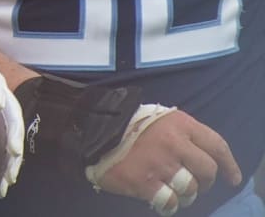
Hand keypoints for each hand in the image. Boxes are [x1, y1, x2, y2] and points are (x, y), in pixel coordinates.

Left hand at [0, 35, 23, 196]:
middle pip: (11, 111)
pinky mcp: (1, 117)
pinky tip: (1, 181)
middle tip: (11, 151)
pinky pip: (7, 138)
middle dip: (13, 132)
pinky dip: (6, 158)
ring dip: (14, 154)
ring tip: (8, 179)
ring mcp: (2, 103)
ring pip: (14, 130)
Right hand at [85, 108, 240, 215]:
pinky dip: (169, 204)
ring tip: (174, 190)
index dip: (229, 164)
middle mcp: (173, 142)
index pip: (216, 145)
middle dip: (205, 181)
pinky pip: (169, 202)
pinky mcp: (143, 182)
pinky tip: (160, 198)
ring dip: (186, 194)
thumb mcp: (159, 118)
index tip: (232, 178)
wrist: (91, 131)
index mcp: (179, 123)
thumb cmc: (130, 126)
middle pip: (207, 171)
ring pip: (190, 189)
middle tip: (194, 183)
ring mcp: (158, 164)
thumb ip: (182, 133)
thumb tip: (206, 156)